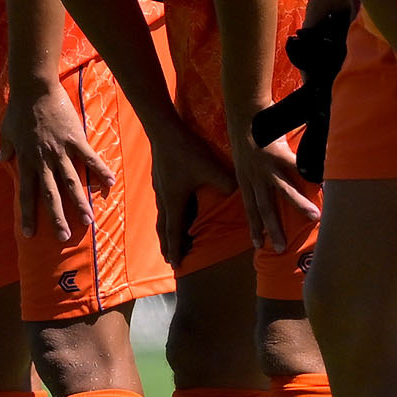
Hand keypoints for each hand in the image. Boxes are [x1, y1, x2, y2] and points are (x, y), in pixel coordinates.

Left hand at [0, 82, 112, 243]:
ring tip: (88, 221)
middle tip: (63, 238)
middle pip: (51, 194)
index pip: (27, 194)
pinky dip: (101, 171)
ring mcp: (61, 151)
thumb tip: (0, 158)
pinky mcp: (75, 139)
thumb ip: (6, 147)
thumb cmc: (18, 107)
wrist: (34, 88)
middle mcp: (44, 160)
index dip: (28, 215)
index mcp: (27, 161)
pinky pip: (90, 158)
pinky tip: (110, 184)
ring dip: (80, 203)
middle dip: (57, 218)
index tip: (29, 234)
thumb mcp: (7, 129)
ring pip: (72, 182)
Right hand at [147, 118, 237, 267]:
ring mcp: (160, 188)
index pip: (175, 233)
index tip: (176, 266)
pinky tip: (172, 207)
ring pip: (162, 215)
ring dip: (166, 230)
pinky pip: (163, 203)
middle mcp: (164, 198)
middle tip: (170, 259)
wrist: (164, 130)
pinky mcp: (159, 178)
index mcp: (175, 202)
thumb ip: (225, 183)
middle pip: (164, 228)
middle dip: (168, 245)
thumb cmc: (186, 151)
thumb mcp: (211, 168)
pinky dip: (167, 214)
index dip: (176, 250)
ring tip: (169, 238)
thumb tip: (236, 193)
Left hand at [231, 133, 319, 256]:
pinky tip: (324, 183)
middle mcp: (255, 177)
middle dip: (273, 229)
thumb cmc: (245, 136)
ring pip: (285, 191)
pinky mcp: (280, 153)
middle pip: (265, 208)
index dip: (254, 226)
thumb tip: (264, 187)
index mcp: (245, 180)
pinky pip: (298, 166)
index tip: (258, 244)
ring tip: (314, 217)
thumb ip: (253, 176)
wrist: (244, 113)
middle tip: (280, 247)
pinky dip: (311, 175)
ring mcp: (268, 166)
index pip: (249, 208)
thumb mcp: (243, 161)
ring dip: (299, 206)